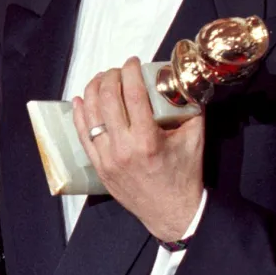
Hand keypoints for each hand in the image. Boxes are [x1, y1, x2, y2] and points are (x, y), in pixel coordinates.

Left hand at [73, 57, 204, 241]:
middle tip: (119, 70)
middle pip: (107, 100)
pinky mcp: (100, 168)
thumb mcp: (195, 139)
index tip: (133, 61)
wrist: (172, 213)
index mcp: (147, 140)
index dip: (130, 72)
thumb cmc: (185, 175)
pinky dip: (80, 115)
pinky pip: (83, 136)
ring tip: (101, 79)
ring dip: (93, 91)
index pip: (132, 94)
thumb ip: (193, 108)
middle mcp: (123, 148)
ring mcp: (107, 159)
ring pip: (91, 116)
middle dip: (110, 77)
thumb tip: (188, 81)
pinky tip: (81, 100)